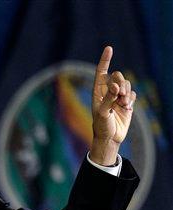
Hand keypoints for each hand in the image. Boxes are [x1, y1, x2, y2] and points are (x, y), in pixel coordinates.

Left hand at [90, 46, 136, 164]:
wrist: (110, 138)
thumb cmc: (101, 126)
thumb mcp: (103, 113)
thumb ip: (109, 99)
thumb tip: (116, 86)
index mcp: (98, 92)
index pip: (101, 73)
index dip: (105, 61)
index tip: (109, 48)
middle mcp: (108, 92)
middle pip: (118, 77)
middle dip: (121, 83)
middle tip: (120, 95)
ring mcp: (118, 97)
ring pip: (127, 84)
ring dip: (127, 93)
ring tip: (124, 104)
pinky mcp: (127, 103)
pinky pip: (133, 94)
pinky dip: (131, 99)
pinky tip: (127, 108)